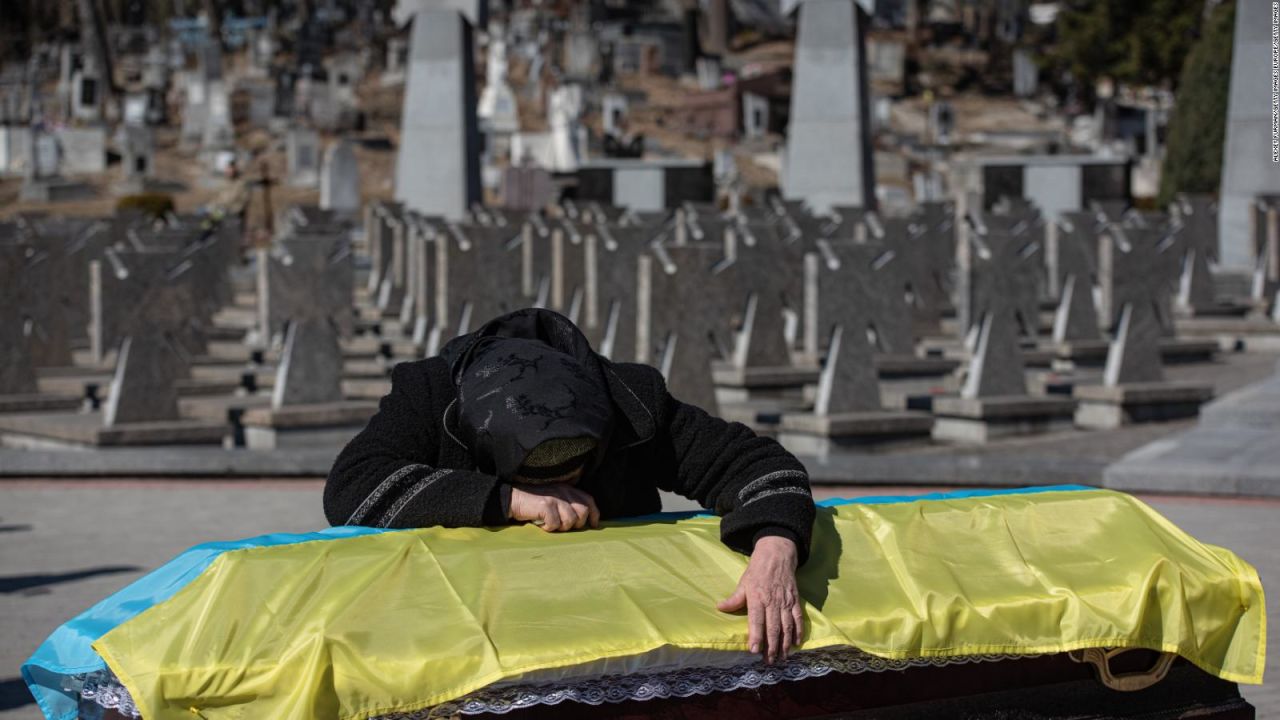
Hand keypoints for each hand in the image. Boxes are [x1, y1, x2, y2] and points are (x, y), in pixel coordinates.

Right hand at [509, 482, 600, 531]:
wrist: (512, 499)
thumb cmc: (533, 503)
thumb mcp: (553, 499)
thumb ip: (567, 504)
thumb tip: (582, 521)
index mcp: (567, 489)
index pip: (588, 500)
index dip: (594, 514)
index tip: (593, 525)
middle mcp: (563, 491)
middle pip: (582, 512)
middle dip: (576, 524)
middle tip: (562, 526)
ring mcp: (555, 498)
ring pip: (570, 520)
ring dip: (561, 527)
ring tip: (550, 525)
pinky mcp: (546, 505)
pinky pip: (555, 524)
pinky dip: (549, 528)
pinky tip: (541, 525)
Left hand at [716, 535, 802, 663]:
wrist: (777, 555)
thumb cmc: (757, 571)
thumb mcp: (743, 583)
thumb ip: (734, 598)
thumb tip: (720, 607)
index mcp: (757, 598)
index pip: (756, 620)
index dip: (756, 636)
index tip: (754, 650)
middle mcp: (772, 602)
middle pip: (773, 627)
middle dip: (771, 646)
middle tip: (769, 661)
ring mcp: (785, 602)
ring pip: (786, 626)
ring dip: (785, 643)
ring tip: (782, 657)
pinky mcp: (794, 601)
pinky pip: (798, 618)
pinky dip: (798, 631)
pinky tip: (796, 643)